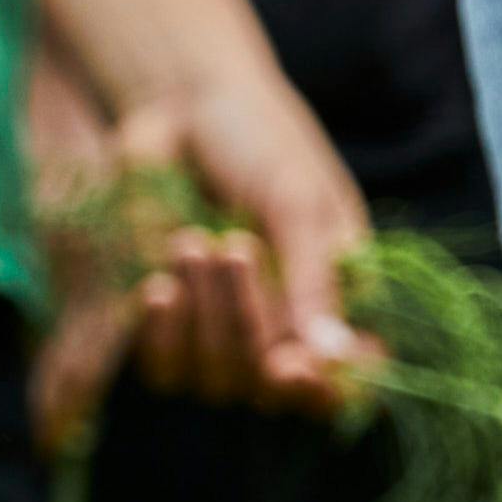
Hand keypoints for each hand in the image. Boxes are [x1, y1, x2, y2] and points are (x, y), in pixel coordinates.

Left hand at [111, 78, 381, 428]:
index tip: (294, 369)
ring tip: (194, 242)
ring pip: (217, 381)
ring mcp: (223, 332)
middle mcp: (284, 328)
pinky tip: (158, 287)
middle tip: (235, 245)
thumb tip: (333, 354)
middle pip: (270, 387)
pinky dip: (162, 335)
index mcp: (338, 299)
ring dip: (207, 318)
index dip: (324, 390)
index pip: (344, 380)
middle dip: (250, 323)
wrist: (180, 110)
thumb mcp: (296, 200)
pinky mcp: (165, 328)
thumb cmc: (258, 146)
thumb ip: (313, 276)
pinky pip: (165, 369)